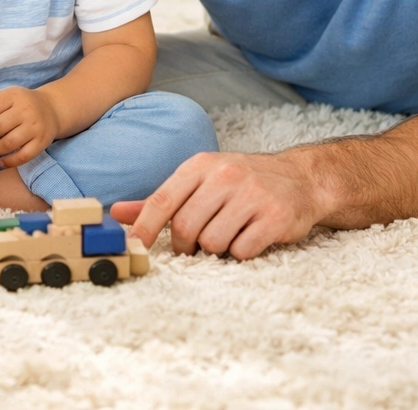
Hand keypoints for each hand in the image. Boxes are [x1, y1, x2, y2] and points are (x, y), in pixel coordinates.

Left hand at [0, 87, 59, 168]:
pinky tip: (2, 161)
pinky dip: (10, 161)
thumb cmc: (21, 104)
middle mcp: (26, 110)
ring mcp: (35, 126)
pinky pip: (24, 156)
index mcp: (14, 96)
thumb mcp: (6, 98)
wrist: (51, 108)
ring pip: (10, 143)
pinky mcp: (42, 142)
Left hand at [110, 151, 327, 259]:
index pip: (162, 200)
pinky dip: (241, 253)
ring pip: (213, 243)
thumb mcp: (200, 181)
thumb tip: (116, 213)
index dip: (145, 228)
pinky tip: (249, 238)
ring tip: (229, 235)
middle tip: (198, 246)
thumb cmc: (242, 183)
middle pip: (186, 228)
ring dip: (216, 250)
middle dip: (187, 246)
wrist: (301, 179)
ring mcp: (252, 196)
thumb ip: (161, 200)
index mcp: (201, 166)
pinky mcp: (275, 218)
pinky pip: (242, 251)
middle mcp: (225, 176)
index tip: (134, 248)